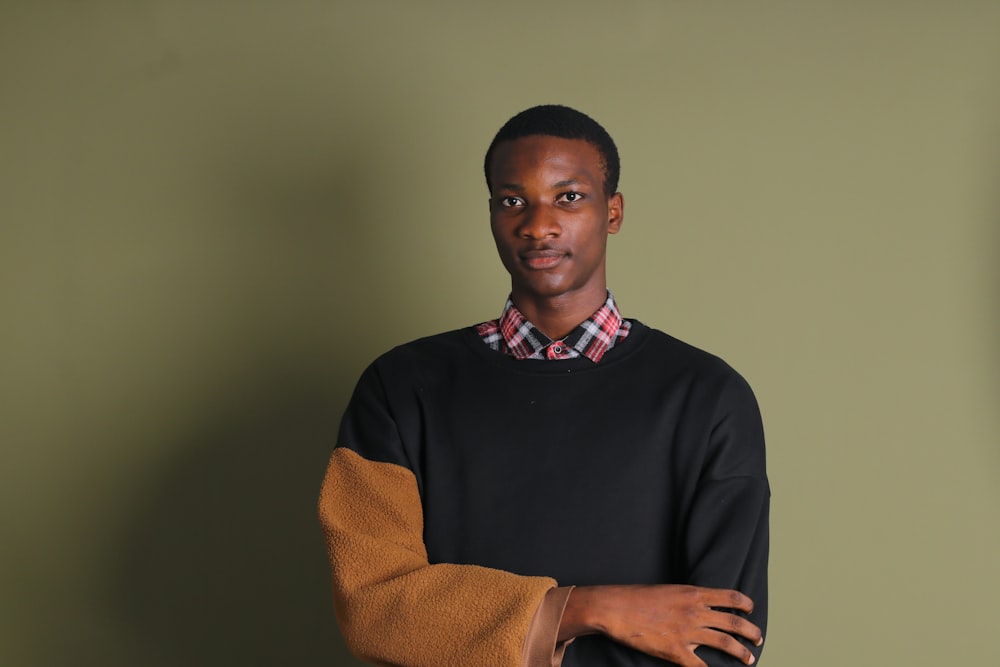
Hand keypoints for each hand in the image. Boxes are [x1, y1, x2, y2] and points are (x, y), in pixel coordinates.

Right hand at [559, 584, 761, 666]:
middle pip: (734, 623)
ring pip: (725, 644)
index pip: (731, 597)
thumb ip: (688, 599)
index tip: (750, 610)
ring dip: (742, 652)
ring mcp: (687, 633)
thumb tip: (703, 606)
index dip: (745, 604)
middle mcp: (695, 612)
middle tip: (758, 638)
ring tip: (750, 658)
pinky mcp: (676, 652)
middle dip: (751, 632)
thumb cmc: (637, 597)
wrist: (615, 608)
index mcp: (693, 594)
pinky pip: (702, 666)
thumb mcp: (668, 590)